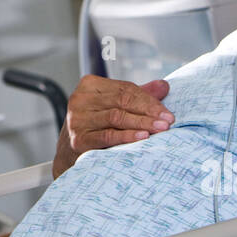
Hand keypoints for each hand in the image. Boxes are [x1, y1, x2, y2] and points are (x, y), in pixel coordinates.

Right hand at [53, 76, 173, 175]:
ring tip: (160, 129)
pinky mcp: (78, 139)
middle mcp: (80, 99)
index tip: (167, 113)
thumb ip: (138, 95)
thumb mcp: (115, 105)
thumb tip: (164, 86)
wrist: (69, 151)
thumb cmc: (97, 124)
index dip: (149, 100)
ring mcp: (77, 119)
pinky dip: (127, 136)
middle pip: (121, 101)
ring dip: (142, 123)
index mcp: (89, 85)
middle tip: (167, 121)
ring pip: (116, 117)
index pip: (125, 89)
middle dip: (148, 111)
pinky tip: (143, 137)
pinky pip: (108, 136)